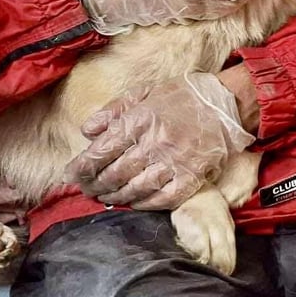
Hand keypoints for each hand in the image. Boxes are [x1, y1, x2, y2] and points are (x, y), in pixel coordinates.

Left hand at [63, 73, 255, 209]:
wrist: (225, 103)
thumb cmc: (180, 96)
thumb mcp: (143, 93)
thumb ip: (112, 111)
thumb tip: (87, 131)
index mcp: (139, 120)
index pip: (102, 150)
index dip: (82, 166)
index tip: (70, 174)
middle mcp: (154, 143)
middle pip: (115, 173)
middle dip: (94, 184)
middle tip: (85, 189)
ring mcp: (174, 162)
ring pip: (135, 188)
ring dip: (115, 197)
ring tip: (105, 197)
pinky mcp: (191, 177)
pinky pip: (162, 198)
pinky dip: (144, 204)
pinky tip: (133, 203)